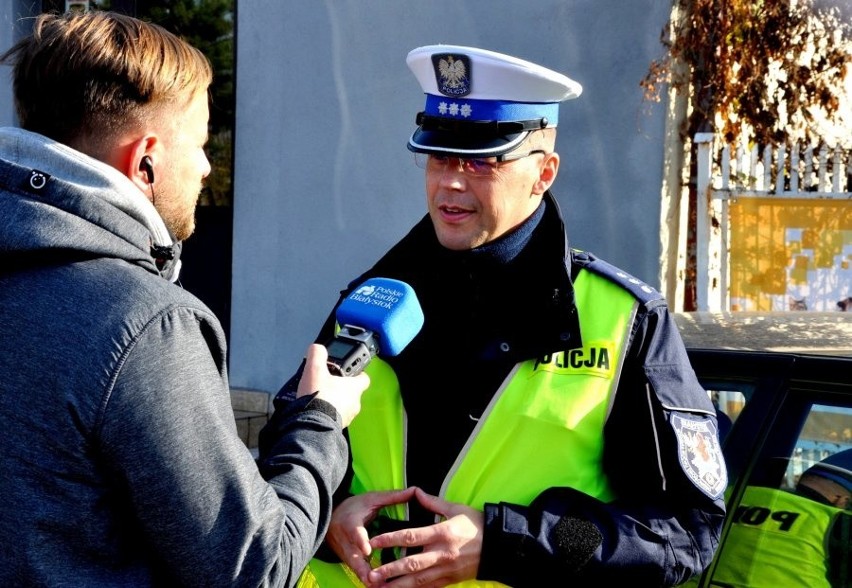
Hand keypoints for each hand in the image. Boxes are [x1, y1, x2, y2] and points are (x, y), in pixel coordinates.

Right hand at [297, 343, 368, 426]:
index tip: (349, 371)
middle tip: (328, 384)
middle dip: (341, 388)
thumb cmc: (318, 398)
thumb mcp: (314, 369)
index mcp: (354, 388)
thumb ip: (317, 354)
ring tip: (320, 398)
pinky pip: (336, 417)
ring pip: (344, 405)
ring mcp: (348, 417)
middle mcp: (355, 403)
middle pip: (352, 392)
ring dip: (335, 402)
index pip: (364, 378)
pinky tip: (317, 410)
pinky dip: (329, 413)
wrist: (311, 426)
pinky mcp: (338, 427)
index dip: (358, 373)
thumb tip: (318, 348)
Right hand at [326, 487, 418, 583]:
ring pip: (354, 569)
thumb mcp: (372, 499)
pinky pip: (357, 573)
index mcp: (351, 522)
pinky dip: (366, 580)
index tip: (367, 551)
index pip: (355, 533)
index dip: (360, 542)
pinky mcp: (348, 561)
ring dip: (365, 578)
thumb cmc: (355, 507)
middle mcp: (346, 541)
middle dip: (363, 570)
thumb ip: (392, 497)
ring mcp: (345, 553)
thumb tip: (414, 490)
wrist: (330, 518)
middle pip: (353, 557)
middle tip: (373, 580)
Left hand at [365, 487, 483, 587]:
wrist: (499, 547)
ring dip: (398, 585)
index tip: (375, 541)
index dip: (391, 539)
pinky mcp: (450, 580)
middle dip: (390, 570)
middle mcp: (442, 553)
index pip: (411, 536)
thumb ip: (433, 502)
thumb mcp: (456, 508)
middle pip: (411, 563)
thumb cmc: (476, 524)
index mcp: (442, 533)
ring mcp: (446, 569)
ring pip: (418, 581)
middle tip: (372, 574)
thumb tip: (415, 491)